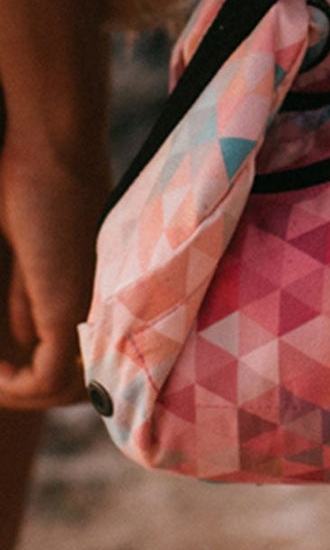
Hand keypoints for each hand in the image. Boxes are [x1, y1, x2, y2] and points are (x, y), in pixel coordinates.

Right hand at [0, 125, 110, 409]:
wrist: (52, 155)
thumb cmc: (32, 190)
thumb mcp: (29, 261)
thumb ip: (28, 299)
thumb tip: (24, 340)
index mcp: (98, 299)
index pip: (89, 361)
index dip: (46, 377)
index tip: (4, 371)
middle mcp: (101, 310)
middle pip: (81, 384)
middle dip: (35, 393)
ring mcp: (87, 312)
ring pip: (65, 389)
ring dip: (21, 394)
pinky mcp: (67, 310)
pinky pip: (46, 379)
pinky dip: (17, 388)